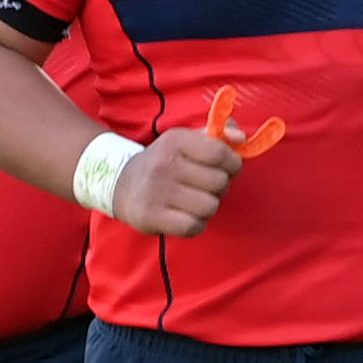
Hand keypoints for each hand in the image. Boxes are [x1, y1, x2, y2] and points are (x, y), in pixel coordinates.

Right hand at [110, 128, 240, 236]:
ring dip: (208, 207)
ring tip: (195, 202)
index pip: (221, 153)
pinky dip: (196, 225)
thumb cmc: (165, 162)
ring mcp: (158, 191)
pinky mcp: (152, 217)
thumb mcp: (186, 141)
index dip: (233, 164)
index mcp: (176, 140)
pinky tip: (187, 217)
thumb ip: (217, 136)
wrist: (121, 183)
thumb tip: (241, 137)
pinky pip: (194, 227)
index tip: (226, 168)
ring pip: (210, 206)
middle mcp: (166, 164)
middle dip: (220, 187)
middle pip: (220, 182)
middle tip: (205, 187)